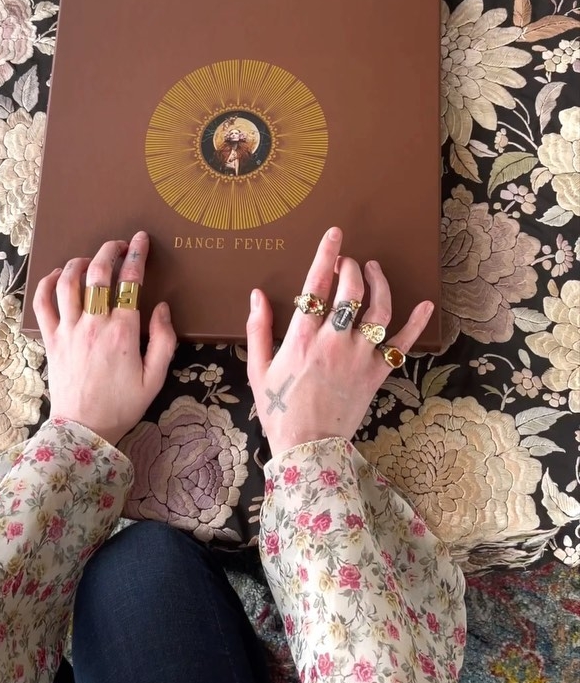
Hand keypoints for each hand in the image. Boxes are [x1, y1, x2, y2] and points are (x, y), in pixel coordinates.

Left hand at [34, 231, 175, 445]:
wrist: (83, 430)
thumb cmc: (122, 406)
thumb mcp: (155, 378)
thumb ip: (164, 340)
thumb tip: (162, 307)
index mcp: (123, 332)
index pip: (130, 281)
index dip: (137, 255)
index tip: (140, 240)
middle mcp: (94, 324)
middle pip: (98, 273)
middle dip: (109, 250)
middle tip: (118, 245)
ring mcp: (68, 330)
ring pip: (69, 282)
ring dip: (80, 262)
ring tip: (91, 259)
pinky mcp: (51, 339)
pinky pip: (43, 303)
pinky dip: (47, 283)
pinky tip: (58, 275)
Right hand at [246, 227, 433, 458]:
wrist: (309, 447)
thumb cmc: (280, 410)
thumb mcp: (259, 369)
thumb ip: (258, 329)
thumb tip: (257, 295)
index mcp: (302, 337)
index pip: (317, 285)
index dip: (327, 255)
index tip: (335, 234)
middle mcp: (334, 341)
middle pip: (351, 290)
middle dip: (351, 267)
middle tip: (347, 262)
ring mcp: (359, 356)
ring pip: (378, 308)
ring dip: (379, 283)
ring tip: (373, 270)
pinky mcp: (377, 373)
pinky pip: (402, 343)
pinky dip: (416, 323)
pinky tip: (425, 305)